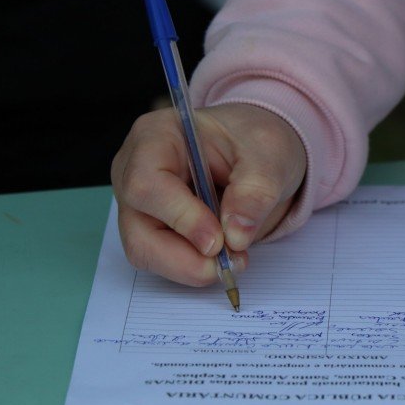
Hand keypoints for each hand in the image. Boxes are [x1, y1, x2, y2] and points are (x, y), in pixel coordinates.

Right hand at [111, 103, 306, 285]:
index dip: (181, 218)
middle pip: (138, 228)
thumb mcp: (269, 153)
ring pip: (146, 252)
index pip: (147, 183)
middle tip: (230, 261)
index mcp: (156, 136)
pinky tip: (223, 255)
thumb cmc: (253, 142)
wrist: (256, 155)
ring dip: (191, 267)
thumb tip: (236, 235)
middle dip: (185, 256)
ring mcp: (139, 203)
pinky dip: (194, 267)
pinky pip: (161, 261)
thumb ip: (256, 190)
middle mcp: (135, 170)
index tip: (219, 240)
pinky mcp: (151, 229)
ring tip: (234, 257)